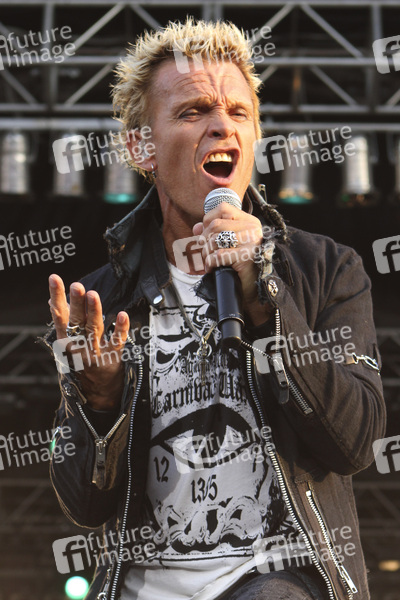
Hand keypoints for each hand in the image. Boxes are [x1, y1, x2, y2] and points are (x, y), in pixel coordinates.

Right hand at [48, 274, 129, 409]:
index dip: (57, 296)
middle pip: (77, 321)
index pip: (60, 315)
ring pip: (94, 329)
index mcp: (66, 340)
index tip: (55, 279)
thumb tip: (52, 301)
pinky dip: (121, 328)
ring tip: (93, 294)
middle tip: (76, 285)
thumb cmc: (82, 361)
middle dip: (76, 303)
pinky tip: (123, 314)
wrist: (97, 393)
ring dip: (94, 311)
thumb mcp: (68, 343)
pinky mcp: (113, 357)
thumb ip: (64, 322)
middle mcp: (79, 346)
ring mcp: (96, 352)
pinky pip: (117, 341)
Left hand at [192, 202, 271, 325]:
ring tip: (208, 262)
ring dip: (205, 253)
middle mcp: (252, 229)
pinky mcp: (247, 257)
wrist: (256, 289)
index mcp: (249, 221)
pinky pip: (218, 256)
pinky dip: (210, 263)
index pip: (223, 209)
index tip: (206, 235)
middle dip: (203, 241)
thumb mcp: (228, 245)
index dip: (208, 220)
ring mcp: (251, 242)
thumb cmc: (241, 266)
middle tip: (204, 254)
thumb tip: (196, 228)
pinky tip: (212, 268)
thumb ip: (213, 233)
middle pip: (215, 225)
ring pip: (215, 240)